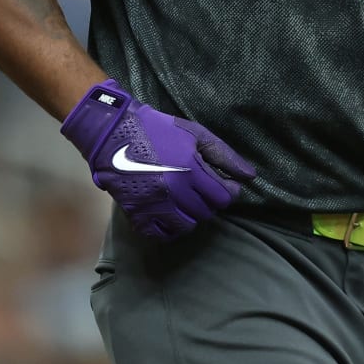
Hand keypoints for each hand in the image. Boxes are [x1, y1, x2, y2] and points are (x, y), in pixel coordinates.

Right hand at [60, 80, 256, 239]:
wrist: (114, 132)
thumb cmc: (158, 129)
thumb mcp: (195, 133)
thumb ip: (224, 155)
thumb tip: (250, 176)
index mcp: (190, 169)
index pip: (223, 197)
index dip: (227, 191)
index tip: (223, 184)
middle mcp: (174, 190)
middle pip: (206, 212)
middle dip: (209, 202)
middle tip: (201, 188)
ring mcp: (154, 204)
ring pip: (187, 226)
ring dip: (191, 215)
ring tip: (186, 199)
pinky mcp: (136, 213)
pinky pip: (161, 234)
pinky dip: (169, 228)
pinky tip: (170, 214)